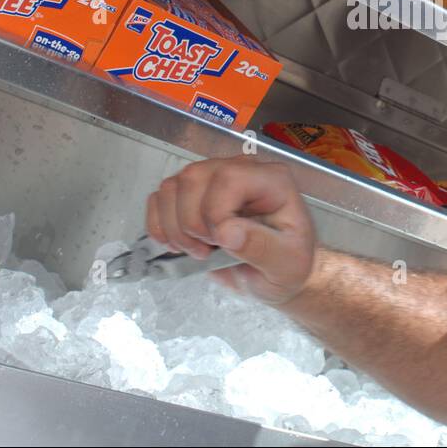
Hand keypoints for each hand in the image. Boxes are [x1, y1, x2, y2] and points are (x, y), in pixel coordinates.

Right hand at [146, 157, 317, 303]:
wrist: (275, 276)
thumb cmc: (287, 266)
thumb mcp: (287, 263)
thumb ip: (262, 246)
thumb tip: (227, 232)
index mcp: (271, 180)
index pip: (229, 177)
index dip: (215, 212)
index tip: (223, 243)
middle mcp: (240, 170)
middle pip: (193, 178)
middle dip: (192, 223)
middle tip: (210, 251)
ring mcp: (212, 180)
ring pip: (171, 187)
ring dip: (175, 227)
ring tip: (198, 251)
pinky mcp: (190, 196)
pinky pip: (159, 198)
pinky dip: (160, 226)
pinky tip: (178, 246)